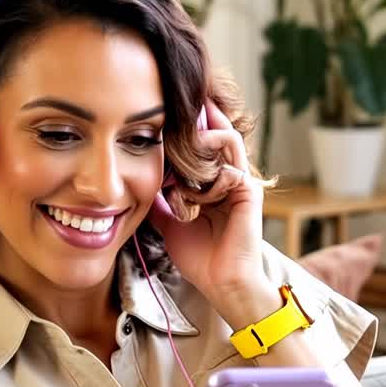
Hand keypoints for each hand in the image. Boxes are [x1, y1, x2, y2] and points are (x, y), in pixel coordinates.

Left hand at [148, 100, 271, 308]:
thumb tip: (136, 184)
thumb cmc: (199, 258)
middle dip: (199, 116)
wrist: (221, 283)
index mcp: (213, 183)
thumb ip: (158, 201)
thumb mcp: (168, 222)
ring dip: (202, 141)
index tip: (166, 112)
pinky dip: (208, 173)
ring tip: (182, 149)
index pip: (203, 143)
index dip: (189, 127)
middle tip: (175, 103)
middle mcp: (229, 177)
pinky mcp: (249, 192)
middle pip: (218, 131)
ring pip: (227, 139)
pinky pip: (231, 166)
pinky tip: (190, 191)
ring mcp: (241, 182)